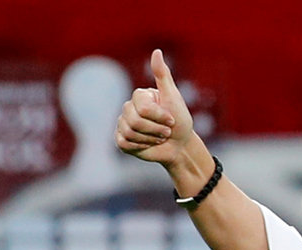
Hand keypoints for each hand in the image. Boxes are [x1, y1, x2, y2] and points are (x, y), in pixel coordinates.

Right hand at [116, 49, 194, 165]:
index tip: (172, 120)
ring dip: (150, 139)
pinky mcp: (121, 140)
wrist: (180, 146)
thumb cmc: (180, 121)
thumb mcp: (173, 98)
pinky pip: (124, 143)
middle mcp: (129, 108)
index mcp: (140, 96)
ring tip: (159, 138)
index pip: (144, 108)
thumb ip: (163, 76)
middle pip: (135, 121)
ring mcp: (123, 124)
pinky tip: (148, 145)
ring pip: (130, 133)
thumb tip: (157, 51)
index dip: (160, 117)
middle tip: (166, 132)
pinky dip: (141, 146)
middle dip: (156, 130)